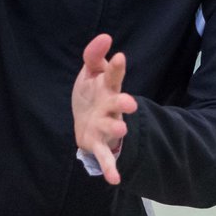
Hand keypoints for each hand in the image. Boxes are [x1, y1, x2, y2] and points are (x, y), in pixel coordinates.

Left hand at [71, 33, 137, 184]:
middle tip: (130, 103)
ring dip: (117, 129)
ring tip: (121, 129)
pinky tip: (113, 179)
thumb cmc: (91, 94)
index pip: (113, 75)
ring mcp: (106, 125)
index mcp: (108, 87)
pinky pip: (105, 156)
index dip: (116, 67)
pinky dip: (110, 167)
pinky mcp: (98, 144)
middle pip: (118, 103)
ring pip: (113, 127)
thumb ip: (94, 55)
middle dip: (124, 103)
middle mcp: (110, 106)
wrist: (85, 122)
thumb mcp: (90, 73)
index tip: (119, 57)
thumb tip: (106, 36)